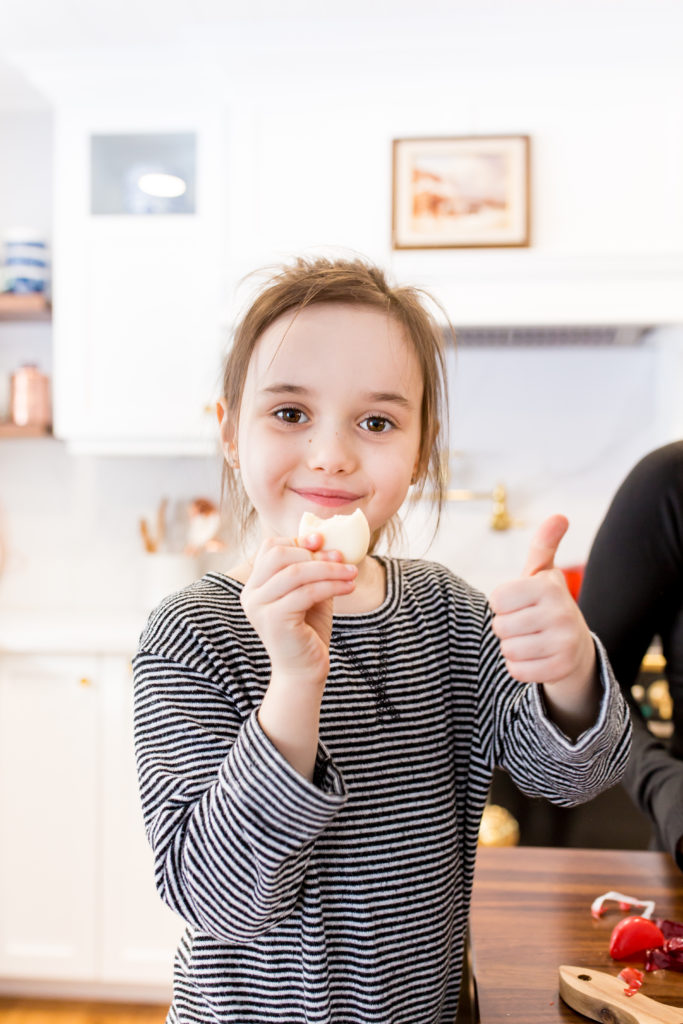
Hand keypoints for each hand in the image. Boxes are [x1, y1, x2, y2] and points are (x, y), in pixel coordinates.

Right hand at [241, 533, 356, 691]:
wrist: (304, 671)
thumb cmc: (308, 630)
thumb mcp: (310, 592)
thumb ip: (312, 568)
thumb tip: (322, 537)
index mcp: (255, 584)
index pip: (270, 548)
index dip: (298, 540)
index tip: (324, 541)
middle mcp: (251, 594)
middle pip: (279, 555)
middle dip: (315, 554)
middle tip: (343, 558)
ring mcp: (259, 607)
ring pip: (295, 573)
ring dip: (329, 569)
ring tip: (352, 572)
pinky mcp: (274, 620)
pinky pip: (306, 592)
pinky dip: (331, 585)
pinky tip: (349, 586)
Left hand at [489, 515, 598, 733]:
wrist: (576, 646)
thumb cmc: (547, 604)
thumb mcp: (543, 574)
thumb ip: (544, 544)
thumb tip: (560, 516)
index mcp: (549, 587)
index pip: (496, 600)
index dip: (502, 604)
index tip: (520, 603)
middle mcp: (561, 613)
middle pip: (500, 627)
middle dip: (506, 627)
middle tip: (527, 624)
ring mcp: (564, 643)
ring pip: (507, 650)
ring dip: (512, 647)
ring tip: (532, 639)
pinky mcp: (561, 669)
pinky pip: (517, 670)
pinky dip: (520, 666)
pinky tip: (536, 657)